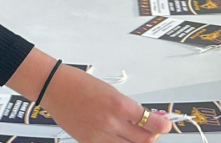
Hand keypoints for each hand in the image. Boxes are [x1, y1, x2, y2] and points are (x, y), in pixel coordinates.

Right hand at [9, 49, 171, 142]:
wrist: (54, 88)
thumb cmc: (79, 84)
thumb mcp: (111, 92)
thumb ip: (129, 108)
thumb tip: (146, 118)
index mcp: (120, 106)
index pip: (153, 123)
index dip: (163, 125)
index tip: (166, 124)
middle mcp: (112, 123)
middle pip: (145, 140)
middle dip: (152, 135)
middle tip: (152, 129)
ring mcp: (100, 135)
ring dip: (136, 141)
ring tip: (134, 133)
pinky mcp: (88, 142)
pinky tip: (116, 135)